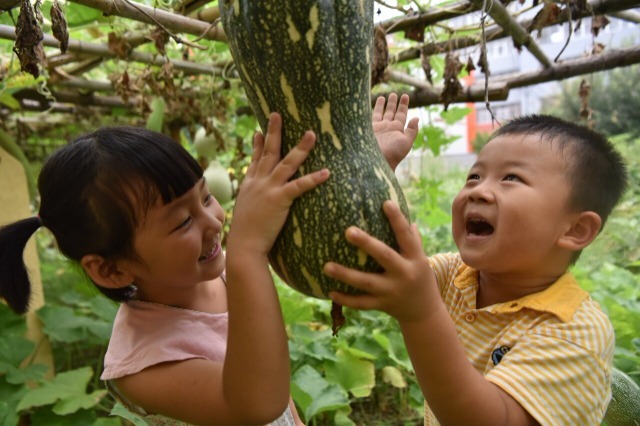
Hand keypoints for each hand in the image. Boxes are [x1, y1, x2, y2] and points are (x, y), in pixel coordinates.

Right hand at [228, 113, 328, 254]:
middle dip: (273, 132)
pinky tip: (326, 172)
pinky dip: (312, 179)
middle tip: (277, 114)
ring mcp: (268, 189)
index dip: (257, 144)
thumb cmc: (247, 235)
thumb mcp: (246, 212)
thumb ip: (252, 203)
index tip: (258, 130)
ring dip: (300, 148)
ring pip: (286, 163)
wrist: (244, 245)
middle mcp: (258, 183)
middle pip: (268, 152)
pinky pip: (298, 186)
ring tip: (312, 134)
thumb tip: (258, 204)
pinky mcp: (279, 200)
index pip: (255, 160)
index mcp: (250, 185)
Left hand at [323, 201, 435, 323]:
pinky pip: (362, 303)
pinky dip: (346, 299)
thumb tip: (408, 218)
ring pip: (367, 282)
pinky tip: (330, 291)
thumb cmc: (420, 279)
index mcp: (415, 258)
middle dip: (367, 243)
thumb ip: (413, 240)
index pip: (406, 236)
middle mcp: (404, 273)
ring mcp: (392, 291)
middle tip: (348, 231)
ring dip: (346, 274)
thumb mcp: (421, 259)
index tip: (386, 203)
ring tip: (326, 266)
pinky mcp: (383, 305)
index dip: (397, 219)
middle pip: (385, 256)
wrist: (426, 314)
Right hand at [373, 93, 419, 170]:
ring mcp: (378, 128)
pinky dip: (373, 110)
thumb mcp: (406, 142)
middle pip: (391, 112)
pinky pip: (371, 117)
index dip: (403, 105)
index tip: (405, 96)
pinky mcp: (368, 129)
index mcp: (397, 130)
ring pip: (381, 113)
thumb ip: (412, 130)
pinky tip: (372, 103)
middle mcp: (387, 128)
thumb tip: (417, 118)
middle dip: (393, 103)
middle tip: (395, 94)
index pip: (401, 114)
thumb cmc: (392, 154)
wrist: (376, 161)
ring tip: (385, 96)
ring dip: (383, 105)